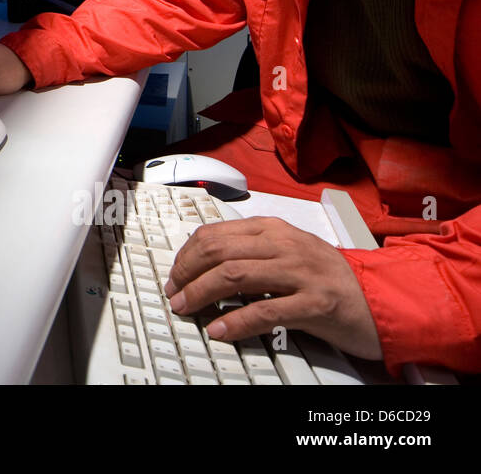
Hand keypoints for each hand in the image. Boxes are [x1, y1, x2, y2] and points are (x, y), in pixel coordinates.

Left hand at [164, 216, 382, 360]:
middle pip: (218, 252)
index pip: (216, 234)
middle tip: (175, 293)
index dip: (186, 255)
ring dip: (201, 293)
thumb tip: (204, 266)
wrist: (384, 299)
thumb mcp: (289, 254)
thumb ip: (252, 253)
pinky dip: (235, 322)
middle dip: (187, 273)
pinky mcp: (316, 303)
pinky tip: (219, 330)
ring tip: (187, 308)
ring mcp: (301, 272)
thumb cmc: (332, 279)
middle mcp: (285, 245)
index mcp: (274, 230)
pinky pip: (265, 311)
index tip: (175, 275)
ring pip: (234, 275)